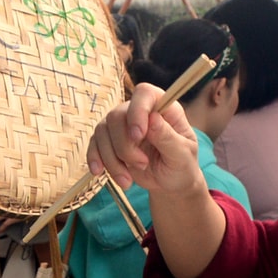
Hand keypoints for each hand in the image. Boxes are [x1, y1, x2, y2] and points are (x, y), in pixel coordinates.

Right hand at [86, 83, 205, 199]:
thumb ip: (168, 137)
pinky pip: (94, 144)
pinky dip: (95, 159)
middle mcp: (139, 112)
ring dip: (112, 159)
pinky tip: (99, 172)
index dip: (137, 110)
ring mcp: (122, 126)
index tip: (138, 136)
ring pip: (103, 131)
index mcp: (163, 108)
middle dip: (125, 146)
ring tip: (128, 180)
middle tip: (142, 165)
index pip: (144, 94)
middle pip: (117, 115)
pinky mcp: (109, 141)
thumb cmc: (181, 165)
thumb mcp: (182, 155)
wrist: (170, 183)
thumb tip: (153, 119)